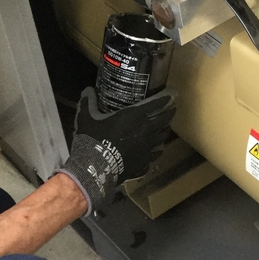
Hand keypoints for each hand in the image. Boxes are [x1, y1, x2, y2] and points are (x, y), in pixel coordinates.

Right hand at [58, 87, 175, 213]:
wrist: (94, 169)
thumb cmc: (92, 139)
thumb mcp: (87, 118)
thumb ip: (88, 102)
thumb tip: (87, 90)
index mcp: (134, 117)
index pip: (156, 104)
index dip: (166, 97)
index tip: (172, 93)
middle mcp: (145, 131)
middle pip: (164, 121)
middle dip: (169, 114)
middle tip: (172, 109)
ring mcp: (146, 149)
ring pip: (162, 138)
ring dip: (164, 131)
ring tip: (164, 128)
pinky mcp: (143, 164)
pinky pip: (153, 156)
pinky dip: (155, 151)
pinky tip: (153, 152)